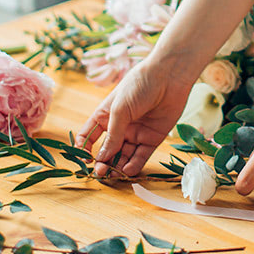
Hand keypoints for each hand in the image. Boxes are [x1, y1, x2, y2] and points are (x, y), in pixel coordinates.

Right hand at [75, 60, 192, 176]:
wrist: (169, 77)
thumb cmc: (139, 85)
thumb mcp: (120, 109)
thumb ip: (112, 135)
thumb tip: (101, 158)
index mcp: (105, 116)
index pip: (89, 136)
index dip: (84, 148)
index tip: (85, 159)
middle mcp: (119, 127)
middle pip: (107, 150)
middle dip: (102, 162)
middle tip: (100, 173)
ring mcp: (135, 133)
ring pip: (124, 156)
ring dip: (117, 167)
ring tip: (113, 175)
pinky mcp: (152, 138)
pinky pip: (141, 156)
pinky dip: (134, 165)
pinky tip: (127, 171)